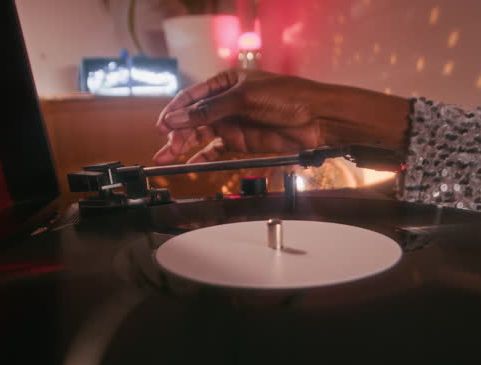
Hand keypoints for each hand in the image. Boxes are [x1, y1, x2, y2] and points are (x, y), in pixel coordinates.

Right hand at [152, 70, 410, 164]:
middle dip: (177, 134)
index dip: (175, 111)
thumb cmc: (287, 98)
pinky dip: (203, 158)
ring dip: (184, 148)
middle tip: (165, 149)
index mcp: (226, 83)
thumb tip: (176, 118)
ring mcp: (235, 124)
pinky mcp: (243, 143)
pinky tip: (191, 165)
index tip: (163, 125)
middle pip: (194, 120)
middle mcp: (227, 104)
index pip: (192, 97)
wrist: (317, 120)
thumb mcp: (243, 98)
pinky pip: (217, 151)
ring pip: (202, 137)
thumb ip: (208, 111)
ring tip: (167, 159)